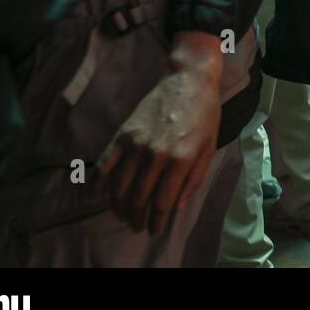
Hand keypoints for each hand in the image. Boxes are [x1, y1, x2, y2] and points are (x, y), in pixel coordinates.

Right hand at [98, 31, 222, 233]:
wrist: (189, 79)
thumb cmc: (205, 114)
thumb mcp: (209, 148)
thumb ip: (193, 180)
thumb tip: (175, 208)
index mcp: (181, 159)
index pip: (162, 202)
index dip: (156, 221)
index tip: (153, 230)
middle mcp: (156, 154)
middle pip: (138, 198)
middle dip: (136, 218)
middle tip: (136, 225)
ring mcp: (136, 143)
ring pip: (119, 186)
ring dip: (118, 206)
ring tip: (123, 214)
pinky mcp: (123, 133)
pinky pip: (106, 164)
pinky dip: (101, 183)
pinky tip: (102, 193)